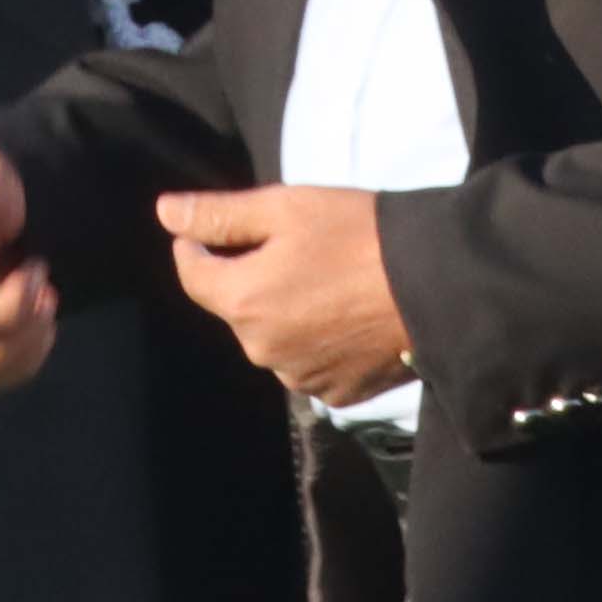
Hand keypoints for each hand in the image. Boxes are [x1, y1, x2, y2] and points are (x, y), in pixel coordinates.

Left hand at [157, 184, 412, 405]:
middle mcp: (263, 350)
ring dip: (283, 309)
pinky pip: (308, 361)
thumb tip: (164, 212)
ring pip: (273, 336)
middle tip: (292, 242)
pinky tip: (345, 311)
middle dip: (249, 275)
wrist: (436, 286)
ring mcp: (301, 378)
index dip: (195, 244)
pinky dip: (316, 337)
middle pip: (236, 306)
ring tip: (325, 276)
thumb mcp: (285, 207)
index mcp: (243, 302)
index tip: (210, 226)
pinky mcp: (338, 394)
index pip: (192, 274)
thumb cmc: (359, 236)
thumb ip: (219, 214)